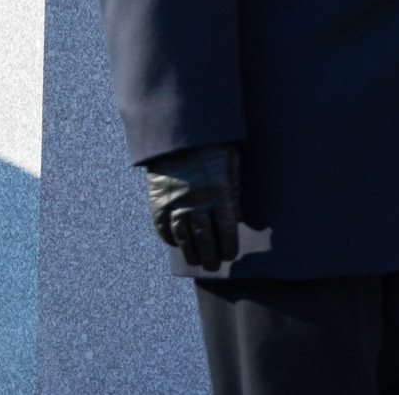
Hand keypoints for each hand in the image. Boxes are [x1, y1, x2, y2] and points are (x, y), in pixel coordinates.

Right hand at [145, 143, 240, 269]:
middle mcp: (196, 201)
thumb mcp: (232, 161)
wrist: (179, 132)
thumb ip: (236, 189)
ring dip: (190, 252)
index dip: (229, 244)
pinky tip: (175, 245)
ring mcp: (174, 202)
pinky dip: (168, 238)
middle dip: (211, 255)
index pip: (226, 227)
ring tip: (196, 262)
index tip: (231, 255)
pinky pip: (162, 226)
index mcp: (219, 192)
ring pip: (182, 236)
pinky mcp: (158, 200)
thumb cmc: (213, 144)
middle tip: (214, 266)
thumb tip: (240, 216)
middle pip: (204, 237)